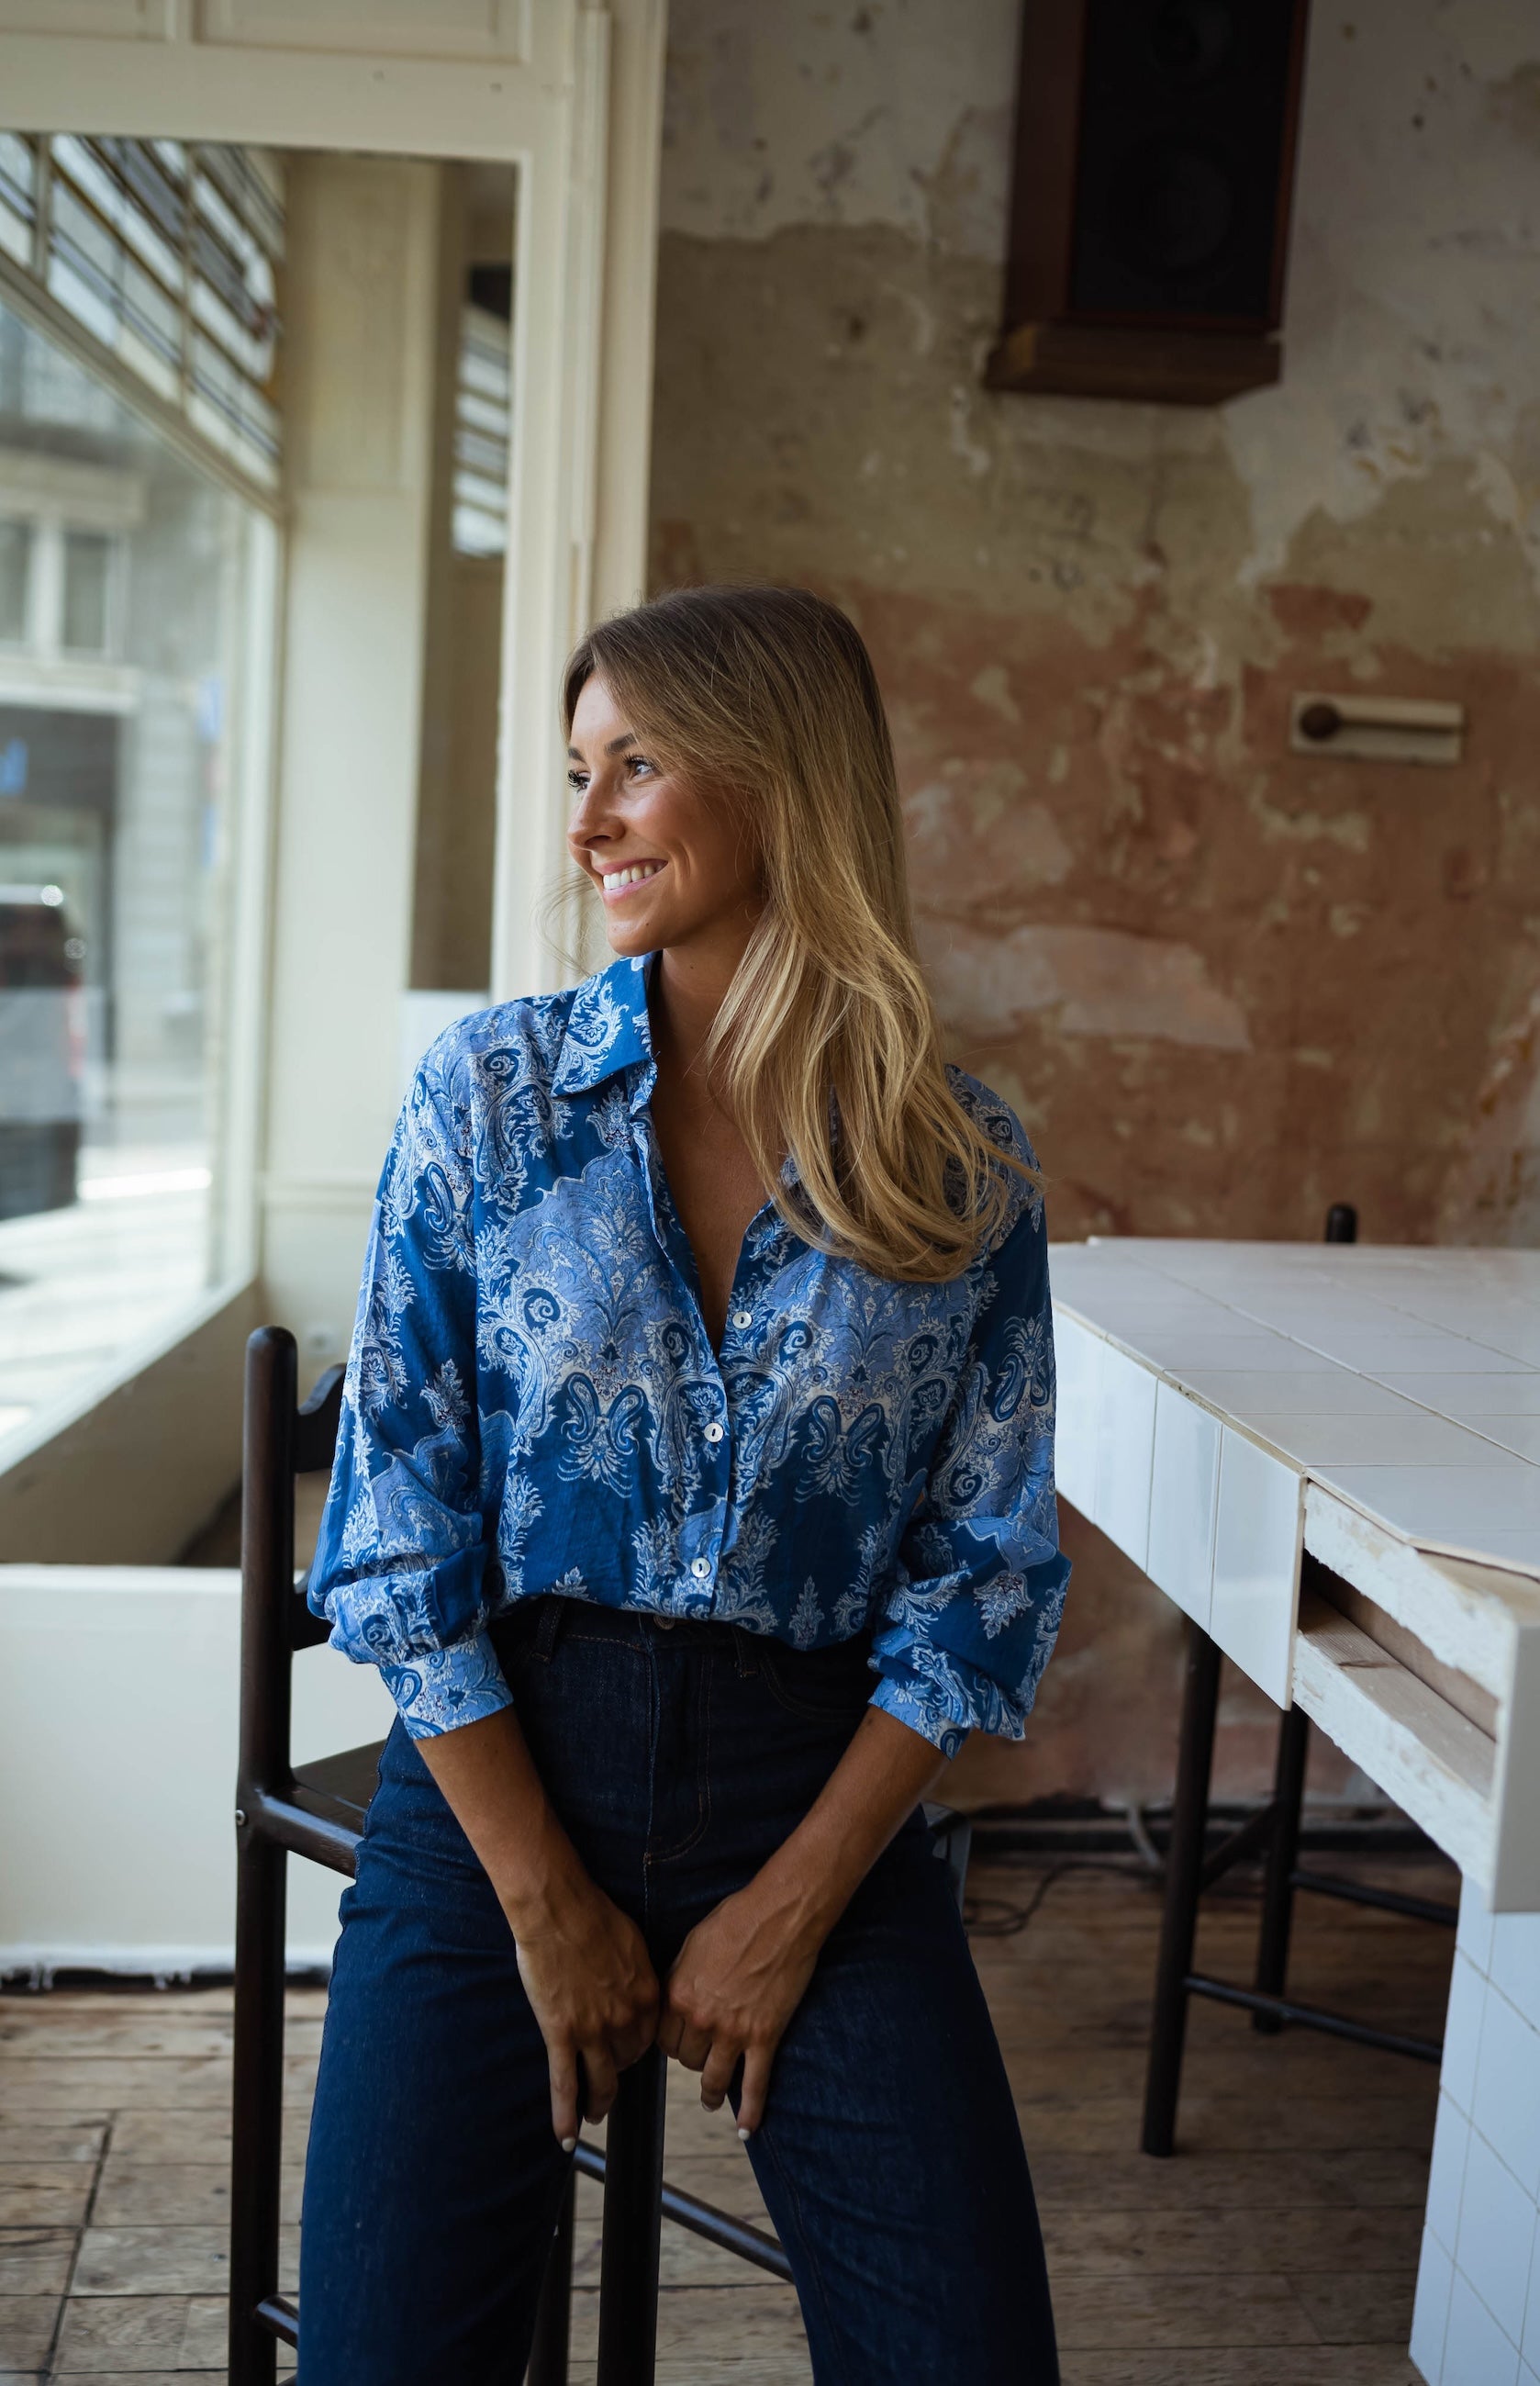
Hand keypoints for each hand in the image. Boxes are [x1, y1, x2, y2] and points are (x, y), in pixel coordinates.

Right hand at [508, 1867, 659, 2146]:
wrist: (559, 1908)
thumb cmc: (593, 1914)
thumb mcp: (632, 1942)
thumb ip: (639, 1973)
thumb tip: (636, 1987)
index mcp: (647, 1995)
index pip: (649, 2038)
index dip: (637, 2048)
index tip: (628, 2052)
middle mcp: (626, 2019)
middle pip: (626, 2060)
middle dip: (617, 2071)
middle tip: (607, 2080)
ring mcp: (593, 2030)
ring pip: (600, 2080)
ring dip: (598, 2103)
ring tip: (594, 2115)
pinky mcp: (561, 2033)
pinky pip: (564, 2083)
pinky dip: (565, 2114)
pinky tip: (566, 2137)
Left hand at [657, 1877, 825, 2135]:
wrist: (780, 1915)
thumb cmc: (737, 1919)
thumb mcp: (693, 1944)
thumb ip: (680, 1978)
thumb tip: (675, 2000)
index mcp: (678, 1994)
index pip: (664, 2038)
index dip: (671, 2042)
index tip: (678, 2044)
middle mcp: (701, 2018)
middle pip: (688, 2059)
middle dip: (693, 2059)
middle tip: (701, 2057)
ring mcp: (734, 2032)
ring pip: (713, 2077)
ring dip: (711, 2092)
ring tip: (712, 2099)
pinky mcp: (765, 2037)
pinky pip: (755, 2084)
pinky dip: (751, 2110)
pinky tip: (747, 2127)